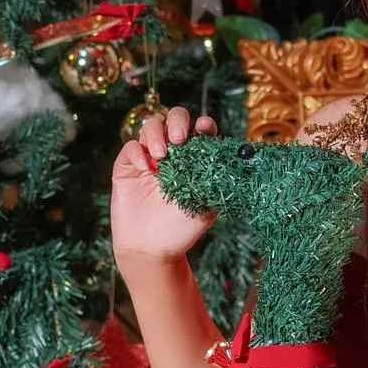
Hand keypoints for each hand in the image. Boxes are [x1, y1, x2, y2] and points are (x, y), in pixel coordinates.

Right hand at [111, 105, 217, 264]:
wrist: (152, 249)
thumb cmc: (182, 228)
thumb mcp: (208, 205)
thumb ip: (218, 182)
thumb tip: (240, 161)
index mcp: (195, 159)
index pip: (200, 130)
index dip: (203, 124)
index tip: (203, 129)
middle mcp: (172, 153)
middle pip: (175, 118)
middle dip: (177, 120)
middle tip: (179, 138)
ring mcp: (148, 158)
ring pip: (150, 127)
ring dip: (156, 134)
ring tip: (161, 156)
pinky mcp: (127, 167)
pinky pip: (130, 147)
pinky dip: (136, 151)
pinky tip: (144, 168)